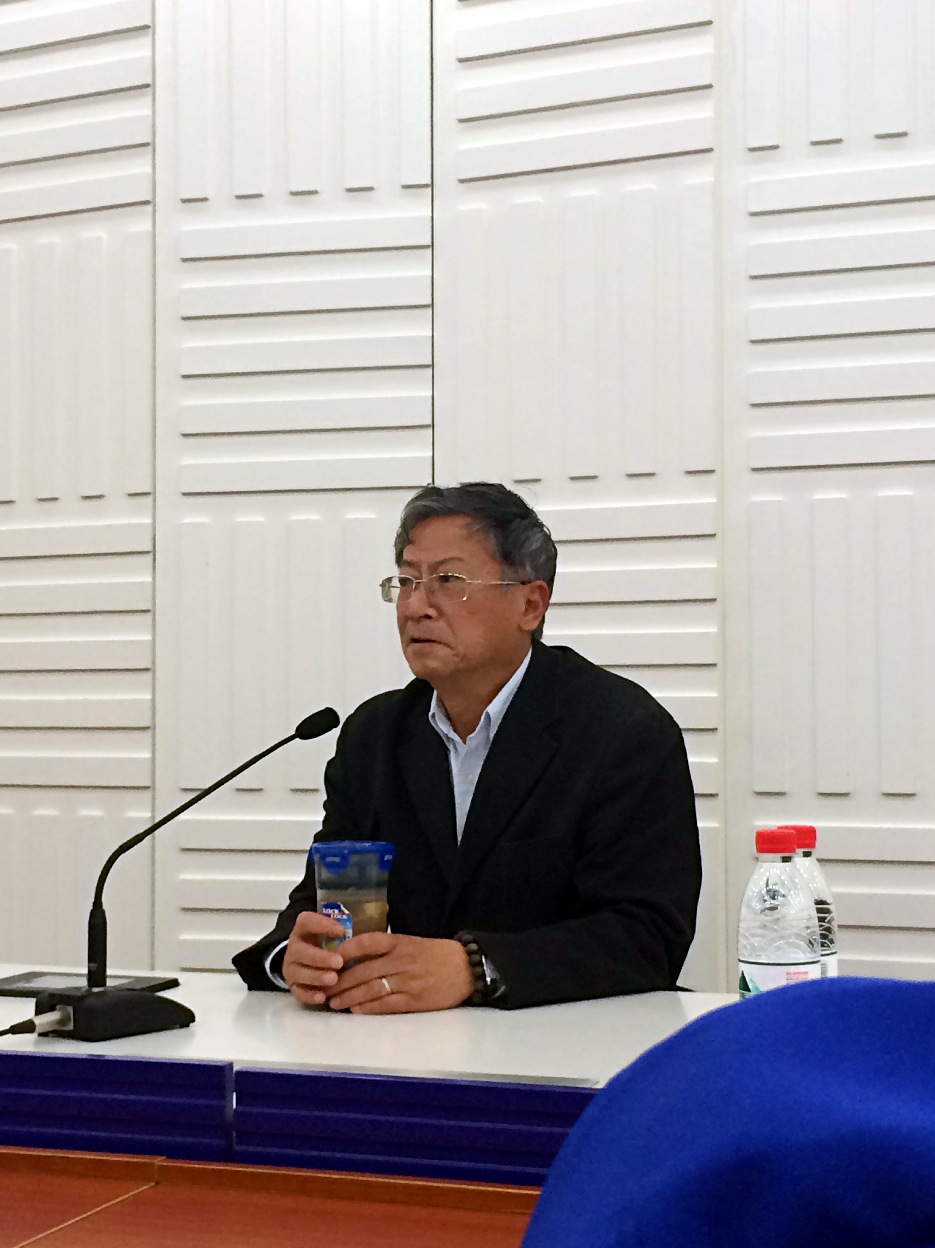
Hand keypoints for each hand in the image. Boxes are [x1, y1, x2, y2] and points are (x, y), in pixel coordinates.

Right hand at [282, 911, 347, 1005]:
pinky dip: (310, 995)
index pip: (306, 921)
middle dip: (320, 957)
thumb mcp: (329, 933)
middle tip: (339, 962)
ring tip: (333, 979)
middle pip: (301, 951)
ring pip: (299, 973)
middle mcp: (294, 947)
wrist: (304, 961)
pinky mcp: (292, 986)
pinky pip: (298, 992)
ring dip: (316, 976)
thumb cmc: (324, 944)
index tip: (341, 931)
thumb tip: (363, 938)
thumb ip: (340, 933)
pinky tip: (322, 997)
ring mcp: (291, 968)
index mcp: (303, 929)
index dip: (322, 924)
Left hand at [324, 933, 473, 1013]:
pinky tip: (356, 1010)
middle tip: (325, 988)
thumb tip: (356, 958)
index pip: (367, 942)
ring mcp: (407, 981)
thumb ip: (387, 949)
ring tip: (334, 1002)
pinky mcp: (414, 1000)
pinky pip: (386, 1004)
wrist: (466, 967)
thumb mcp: (411, 943)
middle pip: (363, 971)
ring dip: (349, 997)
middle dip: (341, 982)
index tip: (330, 959)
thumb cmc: (435, 954)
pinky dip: (368, 1008)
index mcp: (399, 942)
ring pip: (371, 989)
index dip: (346, 951)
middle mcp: (401, 960)